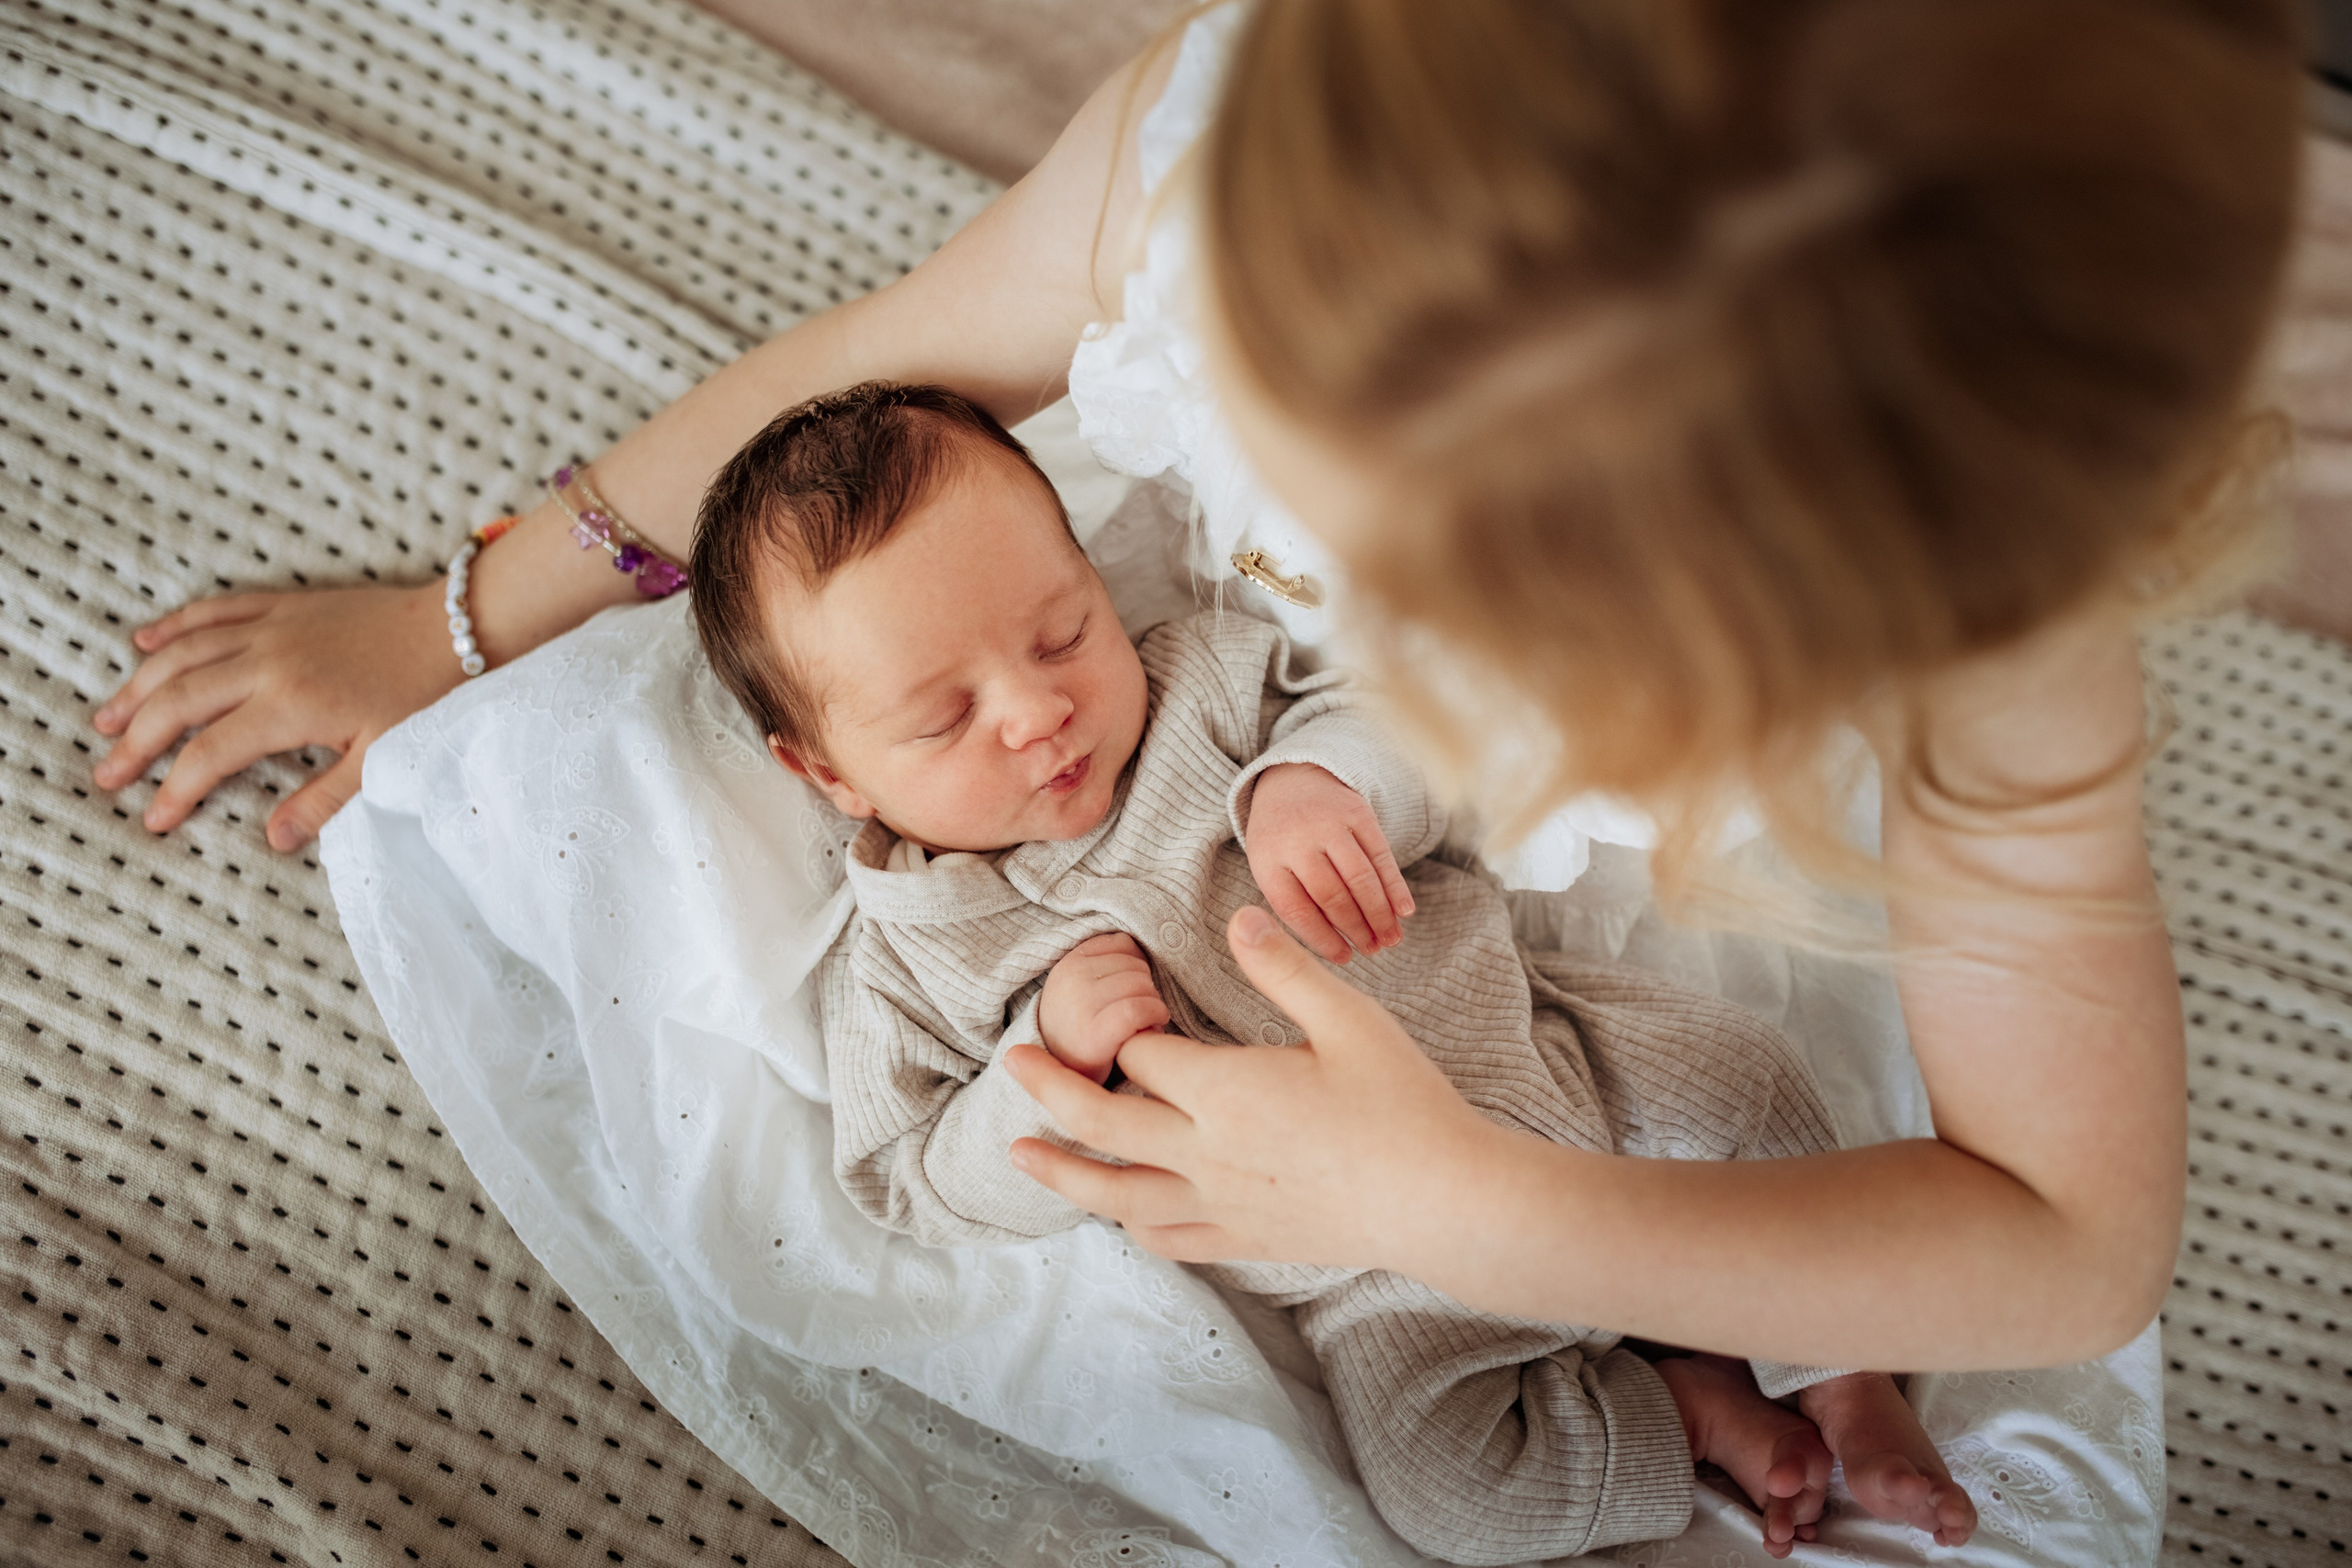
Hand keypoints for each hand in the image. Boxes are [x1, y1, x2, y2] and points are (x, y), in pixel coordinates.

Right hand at [91, 581, 462, 851]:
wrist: (457, 628)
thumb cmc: (423, 696)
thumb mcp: (380, 757)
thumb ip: (323, 799)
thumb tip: (273, 840)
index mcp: (289, 705)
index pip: (211, 752)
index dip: (176, 788)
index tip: (152, 818)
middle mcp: (266, 662)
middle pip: (178, 701)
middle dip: (136, 740)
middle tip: (107, 773)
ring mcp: (271, 628)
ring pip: (183, 653)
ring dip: (139, 686)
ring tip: (106, 719)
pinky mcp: (283, 605)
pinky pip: (214, 610)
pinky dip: (173, 626)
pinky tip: (144, 642)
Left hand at [1003, 904, 1500, 1270]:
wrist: (1443, 1199)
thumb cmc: (1402, 1103)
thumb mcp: (1348, 1020)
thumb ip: (1283, 969)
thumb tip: (1237, 920)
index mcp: (1225, 1090)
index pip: (1141, 1055)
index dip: (1130, 1030)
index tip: (1130, 1013)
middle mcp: (1207, 1152)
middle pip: (1102, 1119)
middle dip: (1051, 1087)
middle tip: (1013, 1063)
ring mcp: (1221, 1204)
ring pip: (1115, 1193)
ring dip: (1061, 1172)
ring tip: (1020, 1153)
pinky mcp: (1244, 1240)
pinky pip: (1167, 1237)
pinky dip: (1130, 1223)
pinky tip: (1118, 1214)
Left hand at [1242, 763, 1413, 963]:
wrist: (1291, 779)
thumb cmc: (1282, 839)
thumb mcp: (1271, 866)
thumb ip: (1294, 901)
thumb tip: (1335, 946)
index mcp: (1267, 859)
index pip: (1296, 910)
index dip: (1323, 939)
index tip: (1344, 958)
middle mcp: (1297, 839)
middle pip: (1332, 895)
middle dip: (1357, 929)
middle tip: (1373, 951)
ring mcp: (1328, 822)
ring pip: (1360, 877)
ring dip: (1380, 913)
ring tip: (1391, 939)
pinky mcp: (1357, 811)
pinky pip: (1381, 854)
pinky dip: (1395, 886)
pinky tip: (1404, 910)